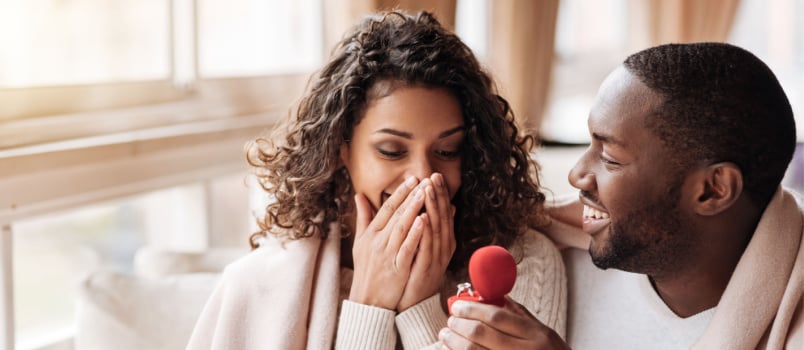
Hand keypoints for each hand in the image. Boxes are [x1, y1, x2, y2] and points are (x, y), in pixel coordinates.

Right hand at [349, 176, 426, 309]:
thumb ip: (363, 218)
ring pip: (401, 228)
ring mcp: (387, 255)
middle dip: (410, 196)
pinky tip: (424, 221)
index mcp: (370, 234)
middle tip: (422, 180)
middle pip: (395, 215)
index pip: (386, 209)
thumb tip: (359, 195)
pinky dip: (415, 234)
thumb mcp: (360, 242)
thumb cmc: (366, 270)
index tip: (411, 179)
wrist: (368, 300)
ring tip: (424, 194)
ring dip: (413, 210)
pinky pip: (407, 248)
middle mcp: (377, 242)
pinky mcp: (397, 268)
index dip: (399, 193)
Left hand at [397, 173, 456, 310]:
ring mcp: (436, 258)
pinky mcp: (427, 268)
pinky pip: (427, 247)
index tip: (434, 176)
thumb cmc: (416, 273)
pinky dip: (426, 232)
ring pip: (437, 228)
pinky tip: (423, 217)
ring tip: (429, 189)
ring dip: (433, 208)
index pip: (443, 213)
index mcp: (442, 241)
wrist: (413, 303)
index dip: (440, 194)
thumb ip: (432, 227)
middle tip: (433, 176)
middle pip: (442, 217)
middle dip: (438, 195)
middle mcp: (442, 247)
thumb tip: (447, 207)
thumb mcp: (425, 247)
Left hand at [439, 297, 569, 348]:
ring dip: (454, 343)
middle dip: (460, 325)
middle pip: (482, 335)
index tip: (457, 305)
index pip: (497, 317)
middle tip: (450, 320)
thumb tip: (494, 295)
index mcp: (536, 335)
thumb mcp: (544, 333)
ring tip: (446, 335)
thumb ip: (519, 315)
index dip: (472, 309)